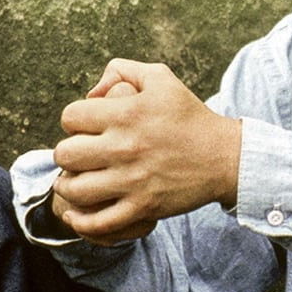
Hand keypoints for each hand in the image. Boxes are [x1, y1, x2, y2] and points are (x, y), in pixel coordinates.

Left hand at [50, 58, 243, 244]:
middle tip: (80, 156)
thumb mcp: (161, 79)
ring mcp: (133, 180)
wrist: (225, 157)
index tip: (86, 128)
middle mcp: (126, 147)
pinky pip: (99, 222)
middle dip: (67, 154)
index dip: (73, 122)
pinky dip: (81, 221)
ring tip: (76, 182)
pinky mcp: (143, 206)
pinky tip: (78, 214)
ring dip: (69, 186)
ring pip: (75, 189)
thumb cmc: (190, 117)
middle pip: (66, 154)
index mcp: (127, 113)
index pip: (70, 117)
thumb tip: (92, 91)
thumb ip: (122, 70)